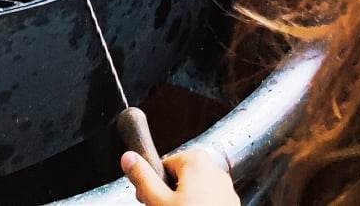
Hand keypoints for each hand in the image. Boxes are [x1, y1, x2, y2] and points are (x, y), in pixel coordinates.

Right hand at [121, 147, 238, 205]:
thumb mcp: (158, 202)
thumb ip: (142, 178)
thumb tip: (129, 158)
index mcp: (197, 161)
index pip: (164, 163)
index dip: (153, 183)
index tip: (150, 198)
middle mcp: (215, 171)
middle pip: (180, 178)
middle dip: (168, 194)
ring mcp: (225, 190)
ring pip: (194, 192)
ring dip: (182, 203)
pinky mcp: (230, 205)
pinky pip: (207, 202)